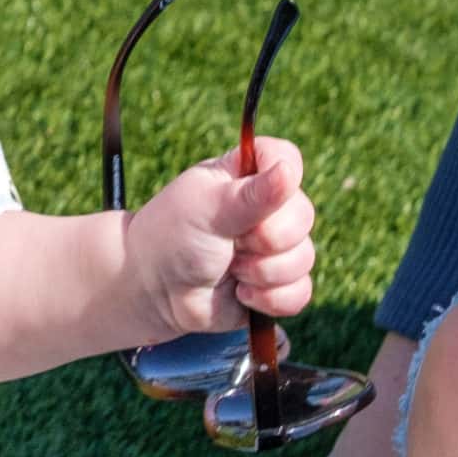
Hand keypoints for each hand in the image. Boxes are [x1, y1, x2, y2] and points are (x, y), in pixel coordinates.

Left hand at [125, 136, 315, 342]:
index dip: (281, 174)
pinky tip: (241, 294)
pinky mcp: (275, 285)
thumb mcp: (205, 208)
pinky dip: (270, 299)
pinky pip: (300, 292)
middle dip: (266, 238)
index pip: (285, 157)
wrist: (153, 292)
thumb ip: (250, 194)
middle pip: (303, 215)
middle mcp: (266, 209)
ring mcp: (273, 248)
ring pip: (304, 258)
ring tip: (229, 269)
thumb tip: (289, 170)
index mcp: (245, 176)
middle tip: (231, 242)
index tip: (251, 196)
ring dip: (262, 272)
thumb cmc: (170, 238)